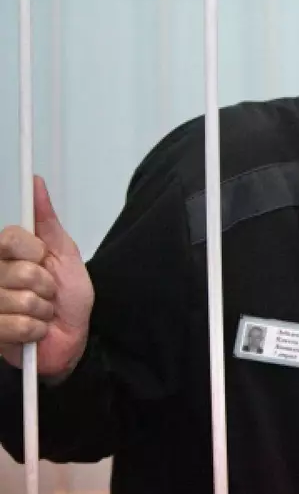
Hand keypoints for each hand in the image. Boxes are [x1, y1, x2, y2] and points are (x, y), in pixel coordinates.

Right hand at [0, 176, 93, 378]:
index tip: (43, 259)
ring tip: (41, 312)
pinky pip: (18, 325)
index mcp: (5, 254)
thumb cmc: (67, 297)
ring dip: (42, 309)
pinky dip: (36, 329)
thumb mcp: (63, 252)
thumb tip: (36, 182)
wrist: (73, 337)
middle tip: (46, 292)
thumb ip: (46, 220)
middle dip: (45, 285)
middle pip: (21, 271)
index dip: (35, 251)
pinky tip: (34, 330)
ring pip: (22, 300)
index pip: (9, 238)